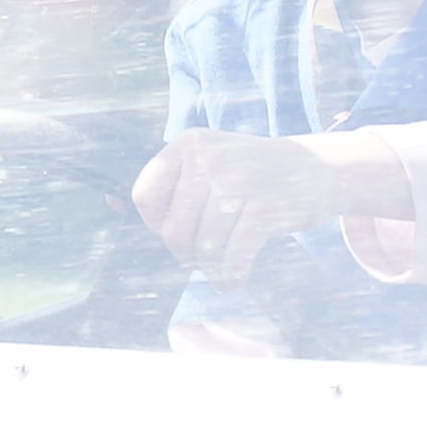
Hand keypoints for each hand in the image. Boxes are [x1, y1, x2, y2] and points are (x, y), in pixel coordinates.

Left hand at [134, 129, 393, 279]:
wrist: (319, 168)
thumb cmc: (253, 175)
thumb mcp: (212, 161)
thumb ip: (173, 183)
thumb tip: (107, 203)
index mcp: (189, 145)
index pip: (144, 195)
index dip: (156, 224)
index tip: (179, 230)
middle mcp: (210, 158)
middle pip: (173, 229)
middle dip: (186, 253)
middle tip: (204, 255)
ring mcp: (239, 181)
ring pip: (204, 246)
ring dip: (210, 267)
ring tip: (221, 268)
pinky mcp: (266, 207)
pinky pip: (234, 256)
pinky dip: (231, 276)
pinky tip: (234, 281)